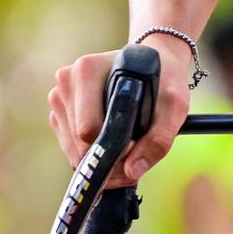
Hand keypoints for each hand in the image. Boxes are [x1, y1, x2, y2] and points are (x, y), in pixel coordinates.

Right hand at [48, 36, 193, 186]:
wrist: (153, 62)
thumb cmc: (162, 80)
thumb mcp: (173, 106)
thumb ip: (158, 139)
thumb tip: (132, 171)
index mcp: (87, 71)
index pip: (87, 129)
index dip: (112, 149)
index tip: (135, 146)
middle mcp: (67, 81)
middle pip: (78, 143)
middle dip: (106, 159)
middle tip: (134, 156)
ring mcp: (60, 96)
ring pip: (73, 150)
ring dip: (99, 160)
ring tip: (127, 152)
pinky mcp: (60, 111)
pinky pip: (70, 148)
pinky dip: (91, 155)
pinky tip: (112, 146)